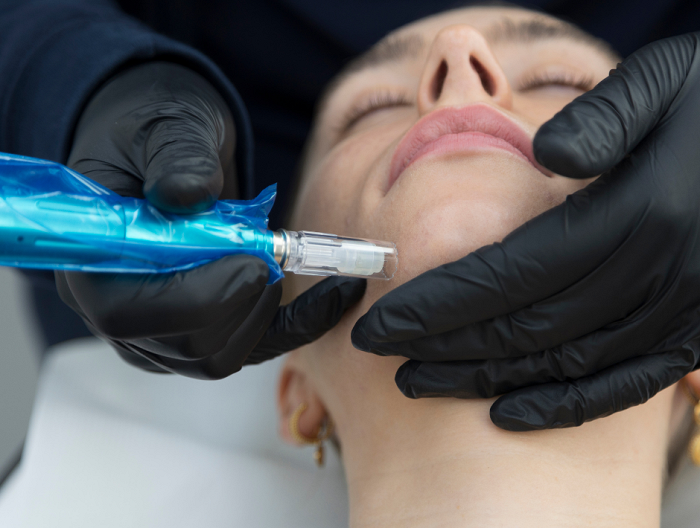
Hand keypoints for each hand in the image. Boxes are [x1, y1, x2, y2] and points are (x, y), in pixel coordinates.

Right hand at [57, 61, 365, 377]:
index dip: (198, 299)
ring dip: (264, 310)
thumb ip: (176, 155)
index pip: (130, 316)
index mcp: (94, 263)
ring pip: (222, 355)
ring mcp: (161, 329)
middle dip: (242, 302)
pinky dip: (298, 326)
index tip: (252, 260)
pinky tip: (334, 296)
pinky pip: (252, 347)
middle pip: (187, 346)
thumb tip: (187, 193)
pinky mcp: (202, 327)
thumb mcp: (165, 125)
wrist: (163, 149)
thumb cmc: (154, 134)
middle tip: (267, 251)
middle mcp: (121, 310)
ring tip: (274, 254)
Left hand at [351, 33, 699, 428]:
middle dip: (442, 345)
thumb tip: (541, 153)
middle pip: (522, 327)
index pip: (505, 274)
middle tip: (384, 354)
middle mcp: (654, 275)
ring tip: (423, 380)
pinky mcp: (693, 334)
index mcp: (633, 214)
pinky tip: (510, 411)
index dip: (434, 304)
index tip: (377, 323)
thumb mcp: (662, 85)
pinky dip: (564, 404)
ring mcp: (678, 313)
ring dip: (484, 377)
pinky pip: (623, 385)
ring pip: (561, 362)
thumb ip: (603, 119)